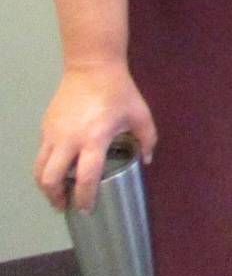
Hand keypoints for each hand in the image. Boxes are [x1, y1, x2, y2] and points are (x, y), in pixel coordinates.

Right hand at [34, 64, 156, 212]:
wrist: (92, 67)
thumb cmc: (119, 91)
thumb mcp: (140, 114)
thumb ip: (147, 139)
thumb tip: (147, 160)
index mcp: (95, 138)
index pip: (86, 177)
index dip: (85, 198)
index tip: (86, 209)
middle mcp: (69, 140)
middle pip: (52, 179)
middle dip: (56, 198)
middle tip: (64, 206)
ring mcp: (53, 133)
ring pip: (40, 169)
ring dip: (46, 186)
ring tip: (56, 193)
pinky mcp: (45, 127)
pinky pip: (41, 153)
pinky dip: (46, 166)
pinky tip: (58, 168)